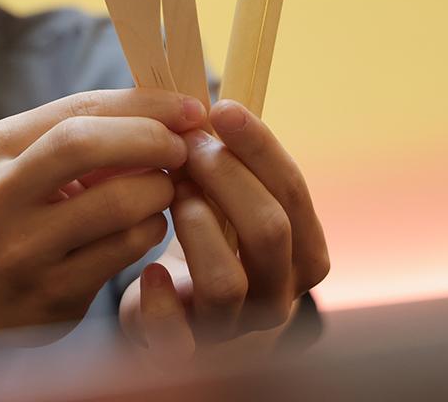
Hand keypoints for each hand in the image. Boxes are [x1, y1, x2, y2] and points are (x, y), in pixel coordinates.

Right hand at [0, 88, 207, 338]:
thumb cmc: (2, 216)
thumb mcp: (13, 165)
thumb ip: (74, 136)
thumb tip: (162, 110)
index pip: (78, 109)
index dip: (144, 104)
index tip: (188, 107)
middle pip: (88, 145)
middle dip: (152, 138)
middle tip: (182, 147)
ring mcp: (24, 250)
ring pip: (120, 203)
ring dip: (160, 190)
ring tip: (162, 189)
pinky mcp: (54, 294)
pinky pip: (127, 250)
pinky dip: (151, 229)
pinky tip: (146, 225)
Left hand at [118, 99, 329, 360]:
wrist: (172, 315)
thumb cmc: (204, 240)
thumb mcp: (226, 197)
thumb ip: (228, 157)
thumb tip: (205, 96)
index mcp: (299, 251)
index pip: (292, 192)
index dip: (260, 147)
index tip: (221, 108)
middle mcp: (276, 293)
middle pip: (269, 230)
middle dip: (226, 178)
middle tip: (186, 147)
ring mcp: (232, 326)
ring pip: (228, 281)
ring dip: (196, 227)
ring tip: (170, 194)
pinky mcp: (185, 352)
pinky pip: (178, 336)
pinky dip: (160, 299)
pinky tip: (147, 270)